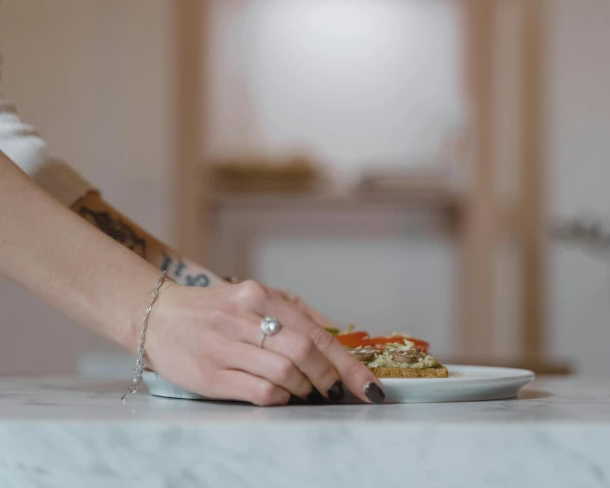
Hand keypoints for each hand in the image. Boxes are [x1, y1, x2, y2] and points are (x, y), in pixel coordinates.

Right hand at [143, 280, 384, 405]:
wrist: (157, 317)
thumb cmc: (217, 310)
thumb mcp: (258, 298)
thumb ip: (300, 313)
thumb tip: (341, 334)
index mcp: (259, 296)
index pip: (315, 333)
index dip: (348, 363)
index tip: (369, 385)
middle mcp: (242, 318)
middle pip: (303, 352)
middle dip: (329, 377)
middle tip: (334, 389)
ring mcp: (223, 347)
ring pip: (284, 375)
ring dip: (306, 388)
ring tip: (307, 390)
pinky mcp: (209, 375)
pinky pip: (260, 392)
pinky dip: (281, 397)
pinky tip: (281, 394)